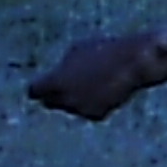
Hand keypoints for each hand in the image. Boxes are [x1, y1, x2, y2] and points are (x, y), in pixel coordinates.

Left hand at [29, 31, 163, 122]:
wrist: (132, 63)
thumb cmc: (103, 51)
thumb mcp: (77, 50)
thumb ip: (63, 65)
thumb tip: (57, 73)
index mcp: (56, 81)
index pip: (34, 91)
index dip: (38, 88)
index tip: (41, 86)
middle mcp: (65, 99)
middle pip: (50, 102)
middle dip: (53, 96)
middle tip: (60, 87)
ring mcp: (81, 109)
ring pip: (70, 106)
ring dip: (75, 98)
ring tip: (94, 80)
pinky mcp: (97, 115)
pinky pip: (88, 110)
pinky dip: (93, 103)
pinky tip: (106, 90)